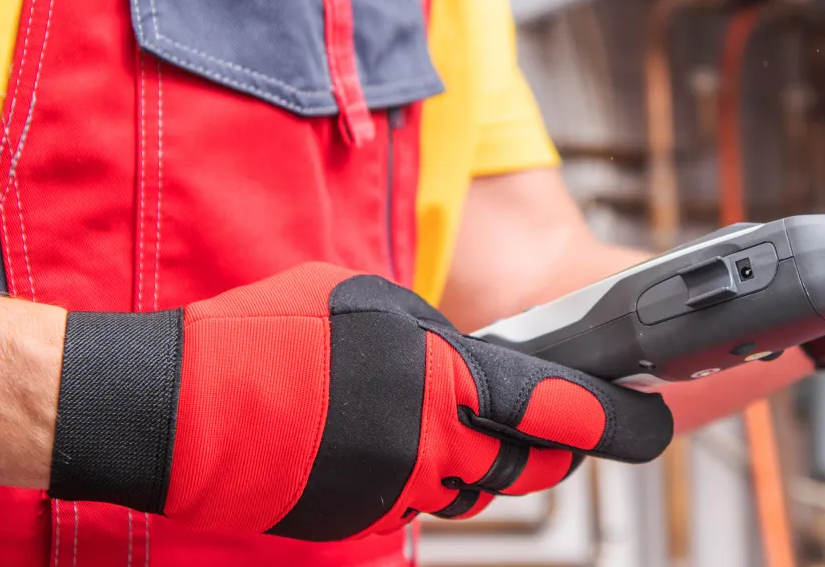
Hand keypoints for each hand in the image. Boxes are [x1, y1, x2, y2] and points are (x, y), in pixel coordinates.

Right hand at [46, 263, 672, 540]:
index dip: (619, 422)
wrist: (172, 410)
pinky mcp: (361, 522)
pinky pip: (417, 503)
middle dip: (553, 446)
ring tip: (429, 415)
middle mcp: (433, 446)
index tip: (651, 421)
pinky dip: (417, 475)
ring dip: (477, 457)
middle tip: (554, 423)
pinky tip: (373, 439)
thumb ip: (440, 338)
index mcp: (446, 378)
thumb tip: (479, 362)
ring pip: (475, 486)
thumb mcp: (369, 301)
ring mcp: (396, 494)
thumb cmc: (265, 338)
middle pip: (531, 463)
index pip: (565, 412)